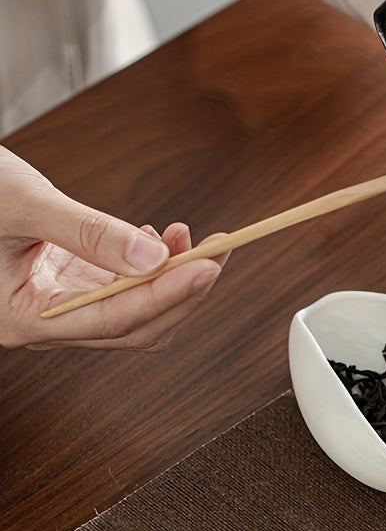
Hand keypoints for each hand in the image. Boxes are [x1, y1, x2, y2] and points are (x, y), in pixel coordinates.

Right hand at [0, 146, 227, 350]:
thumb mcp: (25, 206)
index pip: (114, 319)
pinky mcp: (69, 280)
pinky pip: (121, 285)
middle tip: (218, 251)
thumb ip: (89, 233)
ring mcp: (60, 301)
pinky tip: (158, 238)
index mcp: (21, 317)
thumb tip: (154, 255)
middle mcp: (44, 318)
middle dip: (181, 290)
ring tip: (190, 237)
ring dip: (170, 276)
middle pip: (134, 324)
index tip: (208, 267)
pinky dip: (149, 264)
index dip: (167, 294)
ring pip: (134, 307)